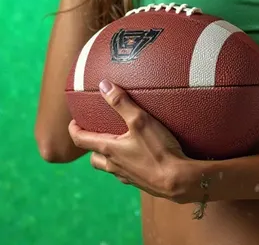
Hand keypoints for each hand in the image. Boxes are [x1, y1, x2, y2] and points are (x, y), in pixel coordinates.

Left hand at [68, 80, 197, 202]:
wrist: (177, 181)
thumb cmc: (157, 150)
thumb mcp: (140, 120)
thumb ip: (121, 103)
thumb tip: (103, 85)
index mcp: (109, 149)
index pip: (81, 140)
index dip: (74, 130)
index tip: (73, 122)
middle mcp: (114, 165)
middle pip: (94, 157)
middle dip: (92, 145)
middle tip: (97, 132)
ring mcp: (126, 176)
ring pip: (109, 166)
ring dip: (109, 155)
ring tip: (119, 142)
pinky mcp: (140, 182)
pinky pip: (126, 172)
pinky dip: (126, 162)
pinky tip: (139, 155)